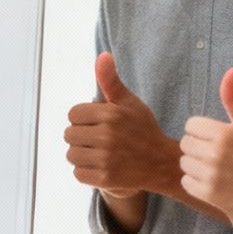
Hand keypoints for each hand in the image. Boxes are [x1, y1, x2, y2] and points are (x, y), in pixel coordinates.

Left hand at [64, 52, 176, 198]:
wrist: (163, 163)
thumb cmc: (142, 130)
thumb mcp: (129, 103)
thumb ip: (111, 81)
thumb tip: (103, 55)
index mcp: (111, 114)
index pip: (73, 114)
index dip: (84, 119)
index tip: (99, 124)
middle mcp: (107, 136)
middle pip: (69, 135)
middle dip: (82, 137)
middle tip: (101, 140)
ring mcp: (106, 159)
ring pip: (71, 154)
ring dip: (82, 155)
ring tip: (101, 154)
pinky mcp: (105, 178)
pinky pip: (78, 173)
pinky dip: (86, 172)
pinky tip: (102, 167)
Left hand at [180, 68, 232, 213]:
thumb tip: (230, 70)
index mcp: (224, 134)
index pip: (191, 125)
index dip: (203, 130)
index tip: (218, 137)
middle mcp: (215, 155)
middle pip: (185, 143)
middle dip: (199, 146)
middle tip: (218, 153)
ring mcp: (211, 176)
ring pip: (184, 163)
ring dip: (196, 164)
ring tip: (216, 167)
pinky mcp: (207, 194)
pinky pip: (186, 181)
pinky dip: (196, 181)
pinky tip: (214, 180)